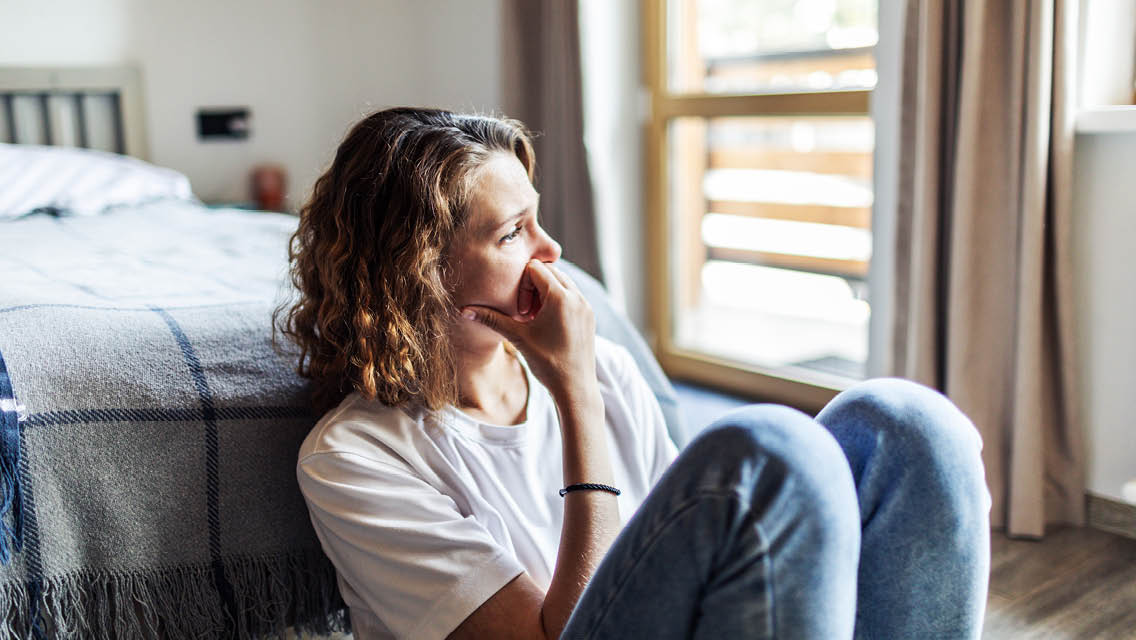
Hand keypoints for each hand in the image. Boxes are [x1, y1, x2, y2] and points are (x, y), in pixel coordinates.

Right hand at [461, 260, 596, 402]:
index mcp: (560, 297)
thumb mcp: (517, 337)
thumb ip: (491, 319)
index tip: (519, 309)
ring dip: (545, 292)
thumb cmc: (546, 363)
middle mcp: (577, 296)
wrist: (575, 387)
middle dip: (533, 286)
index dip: (521, 283)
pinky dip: (558, 300)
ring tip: (535, 318)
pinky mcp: (589, 314)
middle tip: (525, 312)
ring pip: (562, 281)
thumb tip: (463, 311)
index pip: (535, 268)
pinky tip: (547, 324)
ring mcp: (586, 305)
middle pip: (550, 271)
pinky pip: (572, 294)